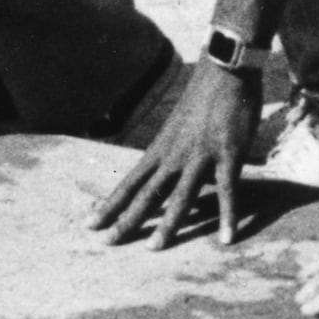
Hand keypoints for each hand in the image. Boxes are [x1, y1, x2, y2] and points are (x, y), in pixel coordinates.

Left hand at [92, 57, 258, 249]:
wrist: (224, 69)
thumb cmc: (202, 98)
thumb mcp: (176, 127)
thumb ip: (170, 153)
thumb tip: (163, 174)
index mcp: (160, 149)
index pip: (129, 183)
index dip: (109, 204)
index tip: (90, 224)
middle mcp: (175, 155)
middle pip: (146, 194)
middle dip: (127, 220)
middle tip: (108, 244)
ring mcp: (200, 156)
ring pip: (181, 196)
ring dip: (168, 224)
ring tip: (154, 249)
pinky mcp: (228, 154)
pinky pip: (228, 191)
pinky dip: (227, 216)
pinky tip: (226, 238)